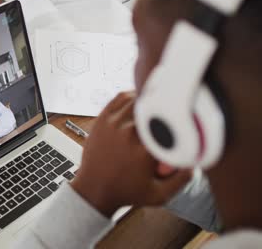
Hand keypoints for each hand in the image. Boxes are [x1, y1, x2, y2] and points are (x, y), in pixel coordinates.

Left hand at [71, 91, 191, 216]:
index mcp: (145, 150)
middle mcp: (129, 134)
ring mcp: (114, 124)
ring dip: (150, 100)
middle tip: (172, 111)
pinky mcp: (103, 119)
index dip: (180, 117)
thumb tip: (196, 160)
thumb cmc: (125, 192)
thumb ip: (182, 179)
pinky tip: (139, 101)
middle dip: (166, 107)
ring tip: (157, 105)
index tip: (186, 118)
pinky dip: (132, 95)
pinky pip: (120, 98)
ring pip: (138, 98)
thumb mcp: (159, 195)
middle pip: (156, 106)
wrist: (94, 189)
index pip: (170, 122)